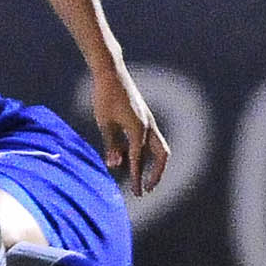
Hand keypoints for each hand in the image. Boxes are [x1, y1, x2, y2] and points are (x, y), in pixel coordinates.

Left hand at [90, 63, 168, 195]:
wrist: (110, 72)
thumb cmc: (104, 96)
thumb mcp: (104, 123)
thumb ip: (111, 144)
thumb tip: (116, 166)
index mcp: (138, 129)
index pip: (139, 160)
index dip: (138, 178)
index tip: (138, 194)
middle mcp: (148, 126)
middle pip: (161, 155)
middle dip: (156, 174)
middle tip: (146, 189)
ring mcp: (147, 121)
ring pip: (157, 148)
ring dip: (150, 163)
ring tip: (138, 177)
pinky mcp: (143, 117)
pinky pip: (148, 140)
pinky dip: (142, 151)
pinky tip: (128, 157)